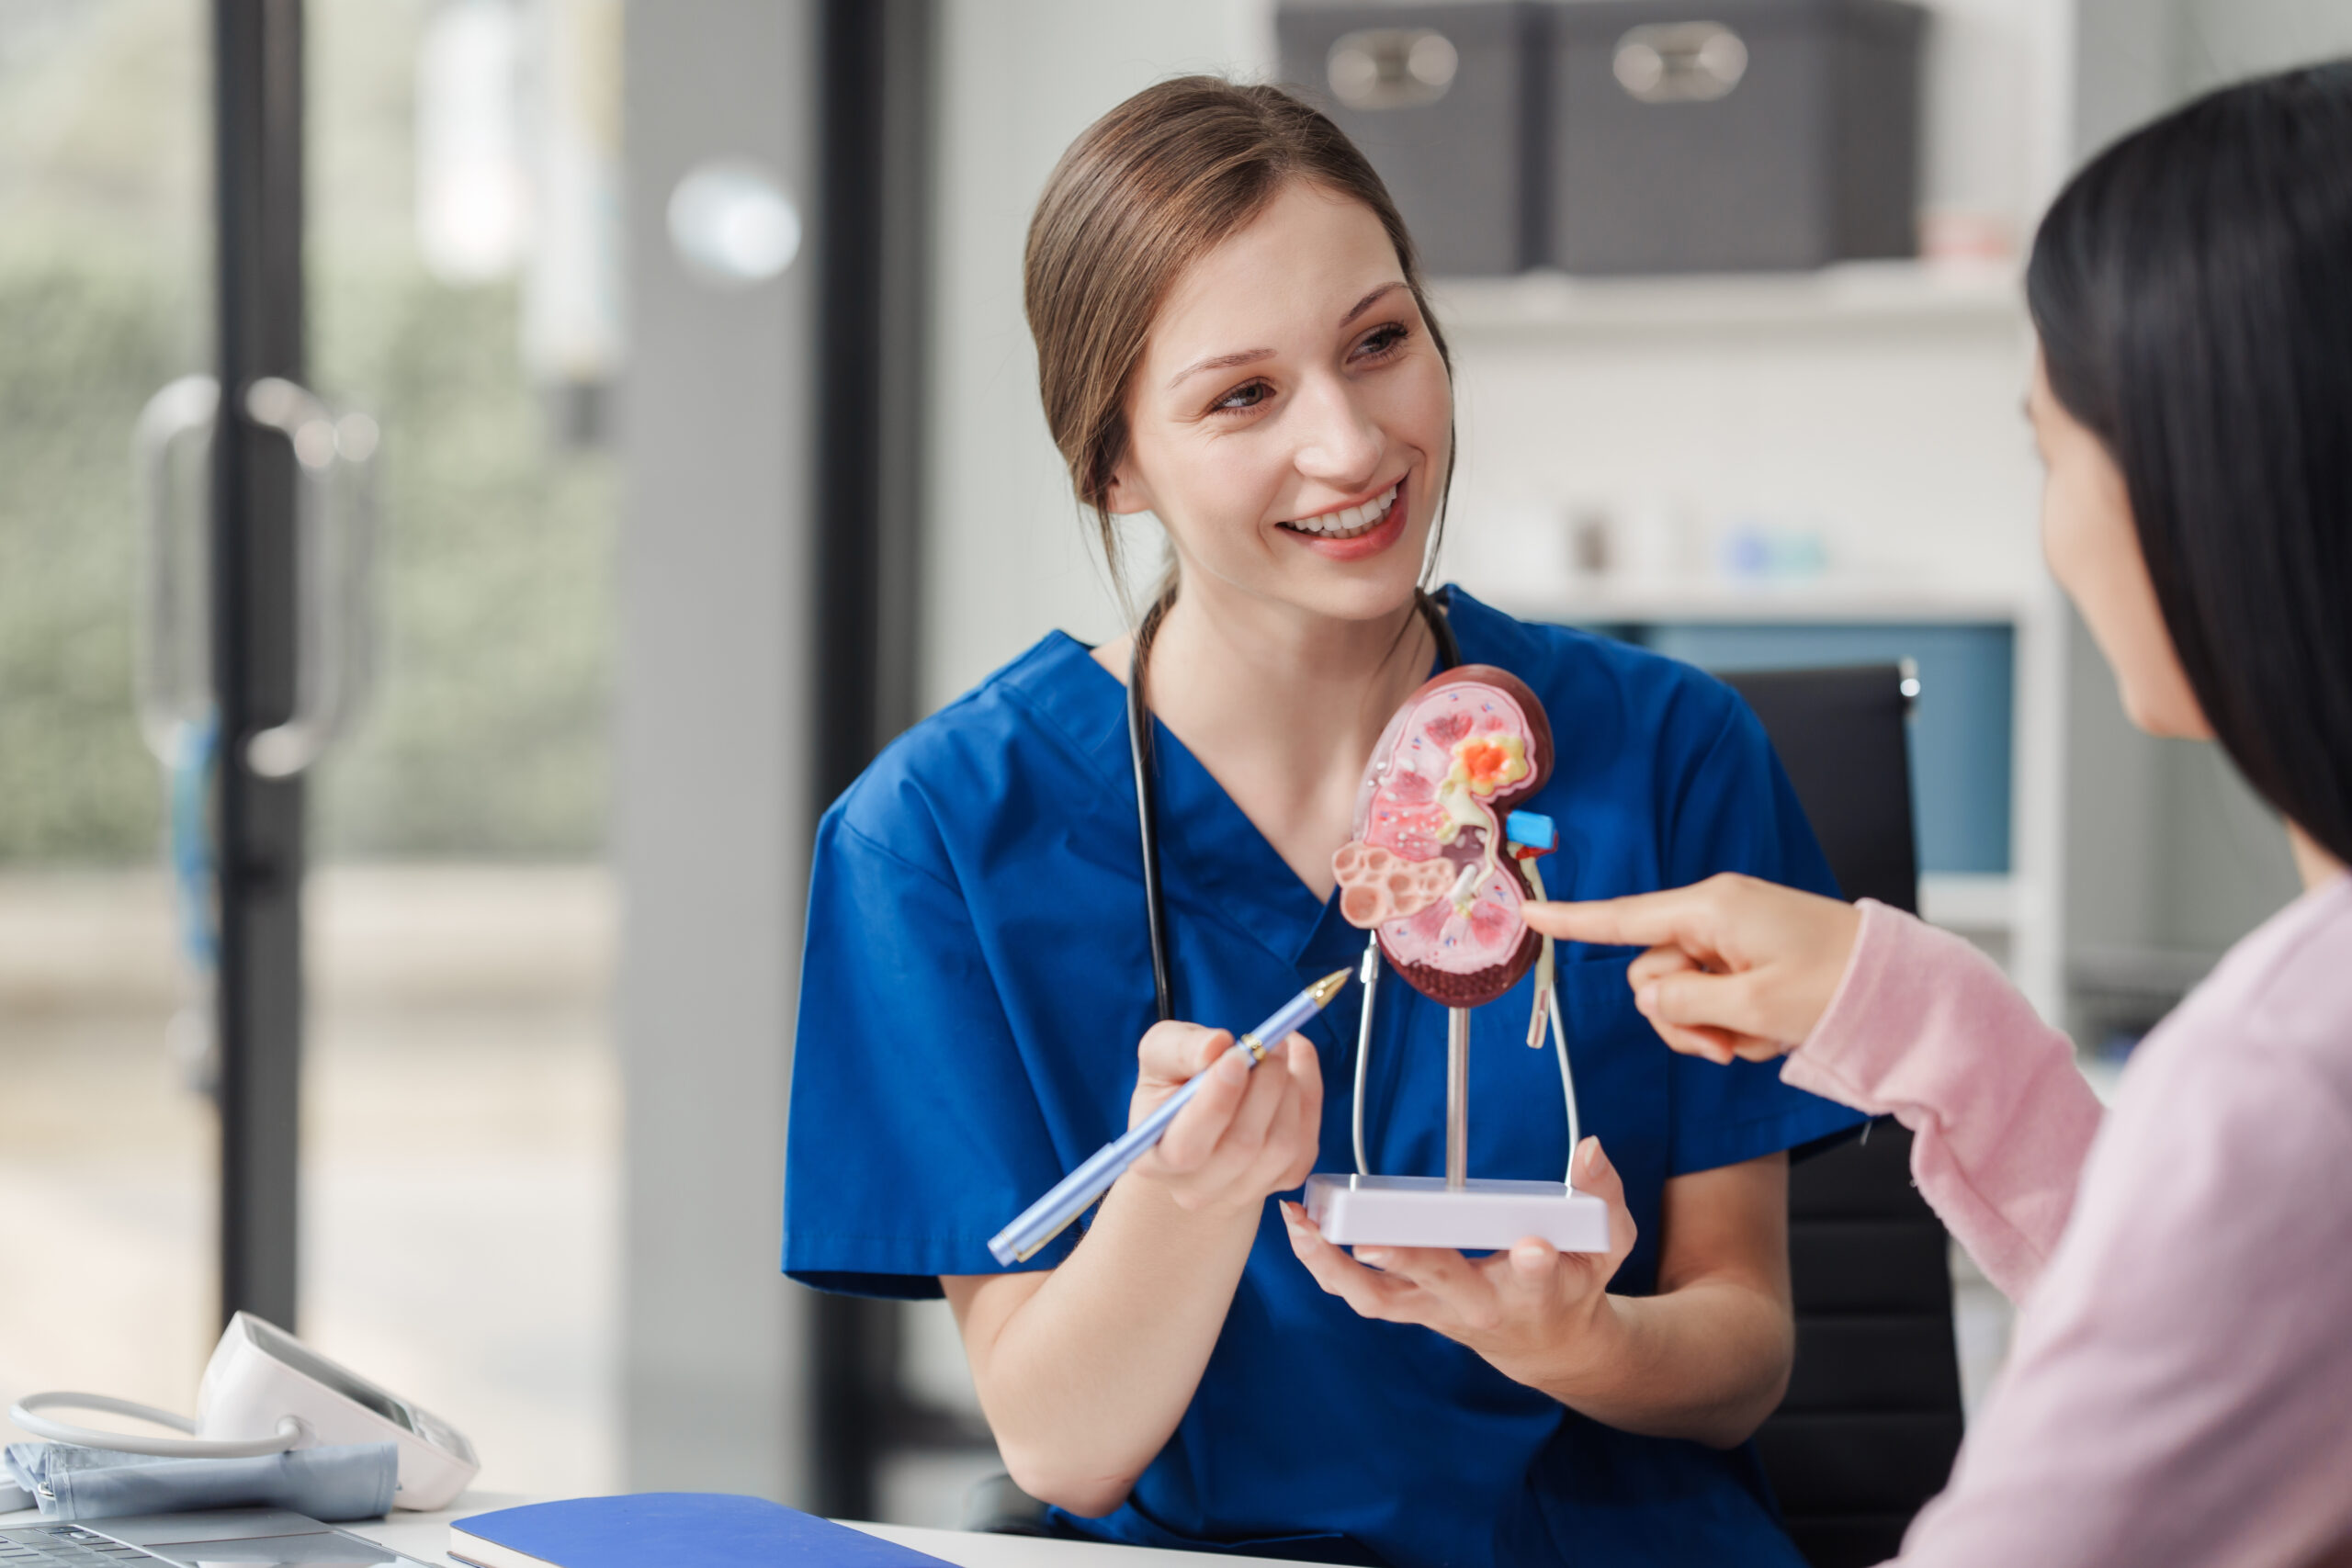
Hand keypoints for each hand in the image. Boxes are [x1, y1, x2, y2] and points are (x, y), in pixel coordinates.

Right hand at [1129, 1020, 1322, 1218]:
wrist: (1201, 1121)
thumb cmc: (1174, 1083)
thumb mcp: (1161, 1053)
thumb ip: (1180, 1048)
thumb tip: (1217, 1046)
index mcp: (1155, 1158)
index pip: (1186, 1148)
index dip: (1217, 1101)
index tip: (1237, 1055)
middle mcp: (1196, 1187)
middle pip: (1243, 1147)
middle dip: (1264, 1086)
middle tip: (1270, 1043)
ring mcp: (1243, 1191)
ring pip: (1282, 1146)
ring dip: (1289, 1089)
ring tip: (1277, 1052)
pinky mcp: (1283, 1181)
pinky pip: (1308, 1143)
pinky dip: (1309, 1097)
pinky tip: (1294, 1069)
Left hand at [1280, 1138, 1638, 1391]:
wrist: (1545, 1341)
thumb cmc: (1573, 1284)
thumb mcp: (1606, 1243)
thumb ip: (1602, 1198)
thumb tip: (1591, 1148)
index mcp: (1535, 1289)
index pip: (1537, 1277)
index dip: (1535, 1264)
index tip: (1533, 1248)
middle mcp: (1478, 1305)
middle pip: (1440, 1286)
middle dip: (1408, 1264)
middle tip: (1371, 1243)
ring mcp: (1436, 1310)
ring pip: (1381, 1300)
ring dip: (1337, 1268)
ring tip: (1303, 1228)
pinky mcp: (1409, 1307)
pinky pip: (1360, 1295)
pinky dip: (1325, 1267)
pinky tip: (1299, 1232)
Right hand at [1522, 873, 1861, 1062]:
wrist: (1905, 991)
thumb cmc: (1838, 987)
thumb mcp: (1754, 1005)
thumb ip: (1685, 1002)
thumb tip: (1650, 997)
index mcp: (1711, 910)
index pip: (1623, 918)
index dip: (1573, 922)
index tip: (1530, 913)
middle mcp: (1716, 915)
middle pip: (1653, 973)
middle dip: (1679, 1017)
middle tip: (1725, 1046)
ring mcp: (1734, 937)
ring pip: (1681, 992)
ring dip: (1709, 1027)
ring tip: (1756, 1040)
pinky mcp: (1752, 957)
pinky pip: (1715, 995)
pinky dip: (1735, 1022)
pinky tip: (1772, 1031)